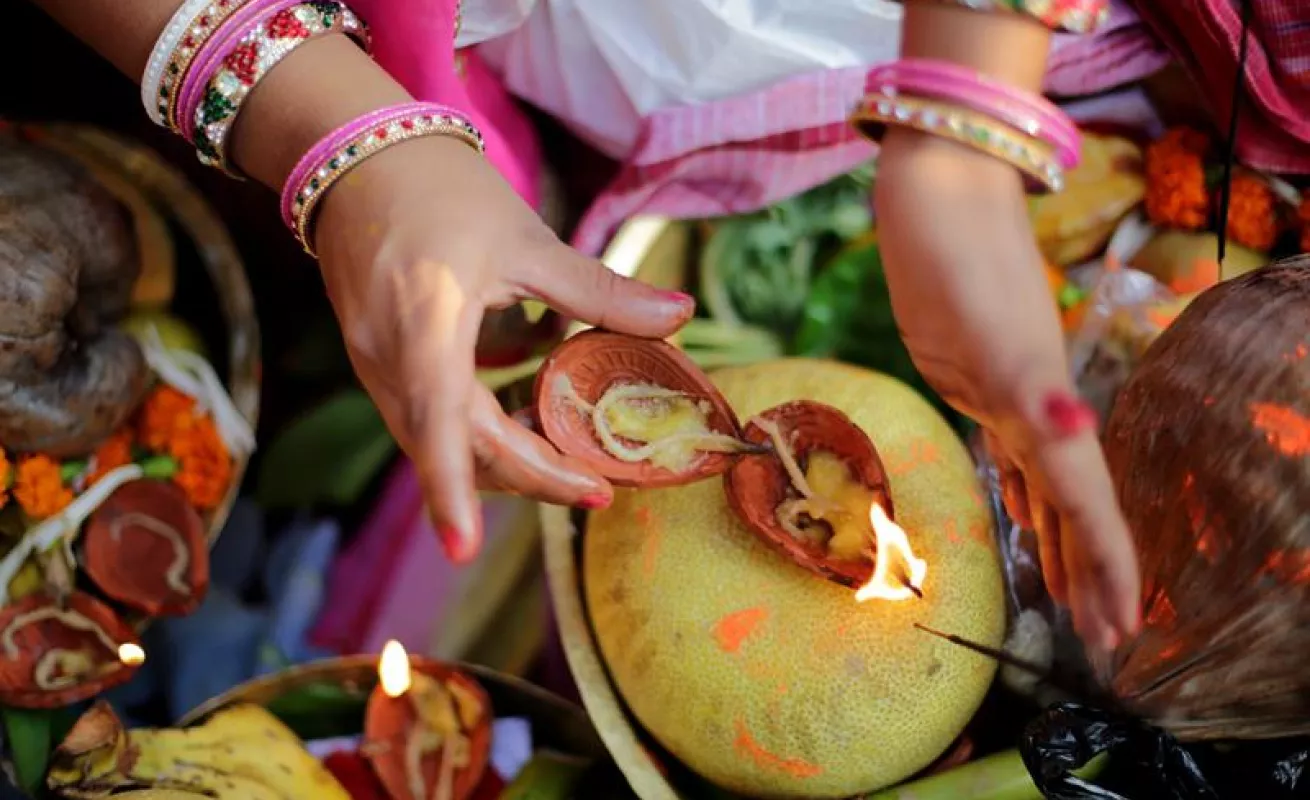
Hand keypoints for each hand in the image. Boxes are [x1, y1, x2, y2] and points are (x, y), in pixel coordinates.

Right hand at [312, 136, 694, 561]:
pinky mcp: (376, 360)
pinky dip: (481, 423)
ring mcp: (374, 363)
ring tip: (573, 448)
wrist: (355, 156)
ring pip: (440, 439)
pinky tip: (528, 397)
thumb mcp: (526, 238)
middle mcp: (388, 357)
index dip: (451, 491)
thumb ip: (598, 291)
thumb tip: (680, 317)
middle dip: (529, 474)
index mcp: (424, 323)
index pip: (438, 423)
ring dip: (506, 452)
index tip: (464, 553)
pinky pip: (429, 415)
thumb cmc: (440, 188)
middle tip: (599, 488)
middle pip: (455, 446)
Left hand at [875, 131, 1139, 649]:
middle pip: (1071, 502)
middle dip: (1089, 571)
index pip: (1082, 498)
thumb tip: (1069, 433)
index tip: (1119, 626)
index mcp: (1037, 401)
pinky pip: (1015, 449)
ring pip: (1045, 482)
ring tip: (1069, 598)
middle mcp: (1032, 402)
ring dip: (1060, 541)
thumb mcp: (977, 320)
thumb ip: (1026, 382)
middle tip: (1103, 641)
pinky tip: (1026, 511)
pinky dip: (1026, 492)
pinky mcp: (981, 371)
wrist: (940, 182)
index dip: (1103, 562)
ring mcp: (1010, 387)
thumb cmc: (949, 244)